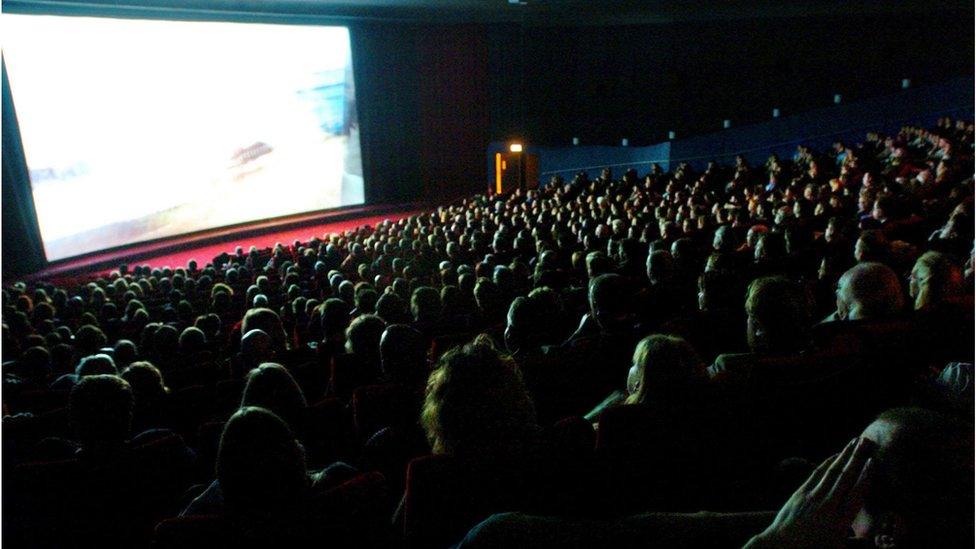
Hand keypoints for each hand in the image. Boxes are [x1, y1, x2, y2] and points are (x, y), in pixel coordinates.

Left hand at [744, 437, 874, 548]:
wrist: (783, 545)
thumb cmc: (814, 548)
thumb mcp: (838, 544)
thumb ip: (855, 537)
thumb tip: (874, 535)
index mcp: (840, 522)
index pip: (857, 494)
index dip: (866, 476)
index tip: (873, 462)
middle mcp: (827, 506)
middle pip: (846, 477)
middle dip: (857, 457)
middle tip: (867, 441)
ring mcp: (813, 497)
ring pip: (832, 472)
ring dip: (844, 455)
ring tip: (855, 442)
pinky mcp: (801, 493)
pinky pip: (817, 474)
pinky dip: (827, 463)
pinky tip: (835, 455)